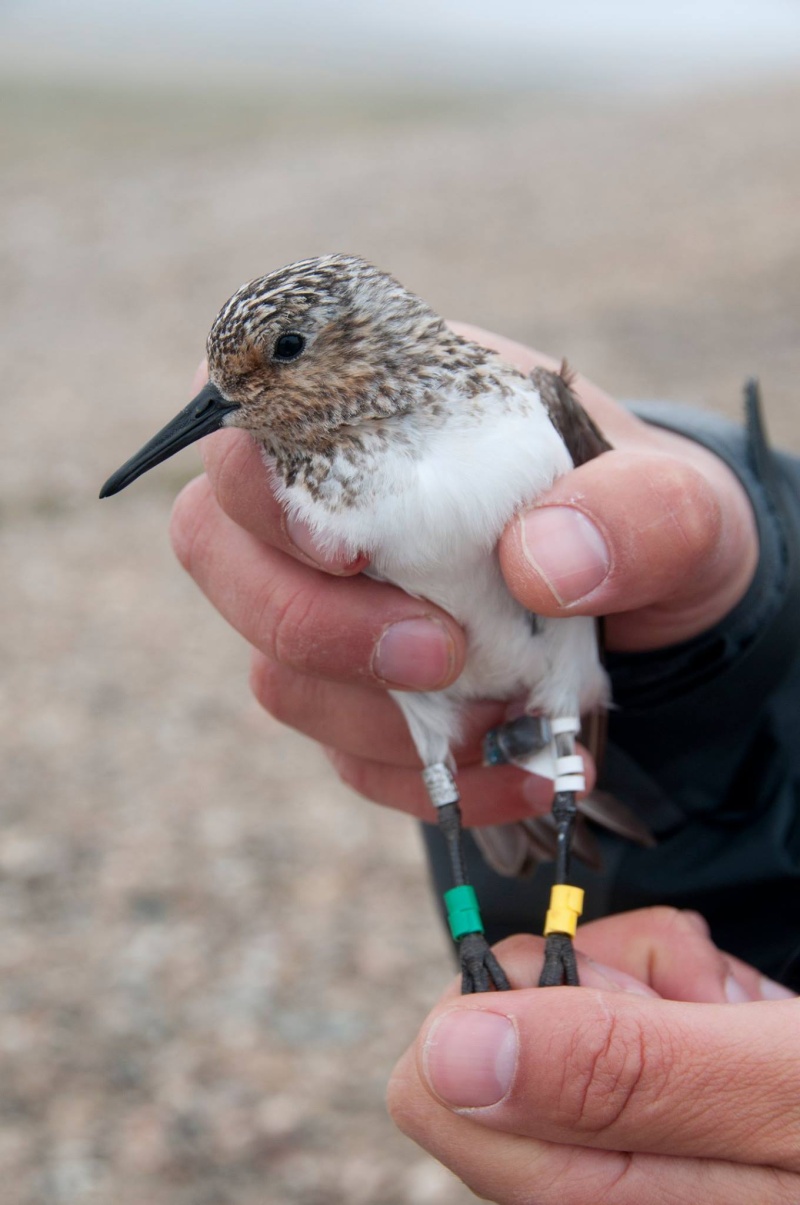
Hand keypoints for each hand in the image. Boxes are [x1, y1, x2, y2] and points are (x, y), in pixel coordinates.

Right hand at [169, 330, 757, 823]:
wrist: (661, 608)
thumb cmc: (648, 520)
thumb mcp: (681, 501)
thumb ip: (637, 512)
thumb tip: (538, 565)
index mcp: (383, 407)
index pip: (253, 409)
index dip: (258, 476)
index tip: (347, 545)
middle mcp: (328, 502)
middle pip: (215, 546)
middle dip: (310, 618)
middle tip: (436, 653)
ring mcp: (330, 602)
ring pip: (271, 666)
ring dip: (376, 713)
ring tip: (502, 723)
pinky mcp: (356, 692)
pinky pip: (340, 750)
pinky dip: (421, 777)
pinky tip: (514, 776)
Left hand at [387, 908, 797, 1204]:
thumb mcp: (786, 1093)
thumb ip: (620, 1077)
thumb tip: (448, 1055)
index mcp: (607, 1202)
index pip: (435, 1089)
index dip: (510, 1007)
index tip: (612, 993)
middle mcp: (605, 1182)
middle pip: (505, 1028)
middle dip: (605, 985)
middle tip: (708, 1001)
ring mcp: (638, 1142)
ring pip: (571, 1001)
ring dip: (663, 979)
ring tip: (749, 1010)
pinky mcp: (669, 1095)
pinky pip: (630, 1005)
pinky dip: (693, 987)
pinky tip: (753, 1014)